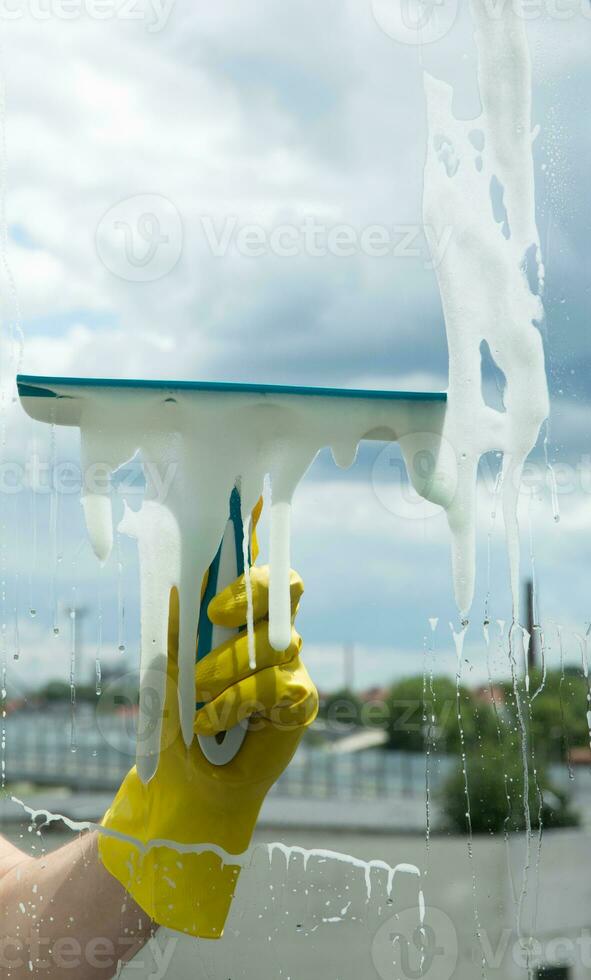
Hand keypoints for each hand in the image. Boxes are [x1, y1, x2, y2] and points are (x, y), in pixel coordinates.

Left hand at [99, 564, 317, 937]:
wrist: (189, 779)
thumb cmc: (179, 716)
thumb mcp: (168, 669)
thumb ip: (178, 632)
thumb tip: (178, 588)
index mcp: (246, 619)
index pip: (266, 578)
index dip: (251, 576)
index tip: (214, 600)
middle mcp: (274, 636)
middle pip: (282, 595)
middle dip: (245, 602)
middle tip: (211, 619)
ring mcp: (291, 667)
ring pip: (273, 645)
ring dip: (228, 666)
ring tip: (195, 694)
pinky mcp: (300, 702)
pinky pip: (277, 688)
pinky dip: (236, 701)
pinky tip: (210, 719)